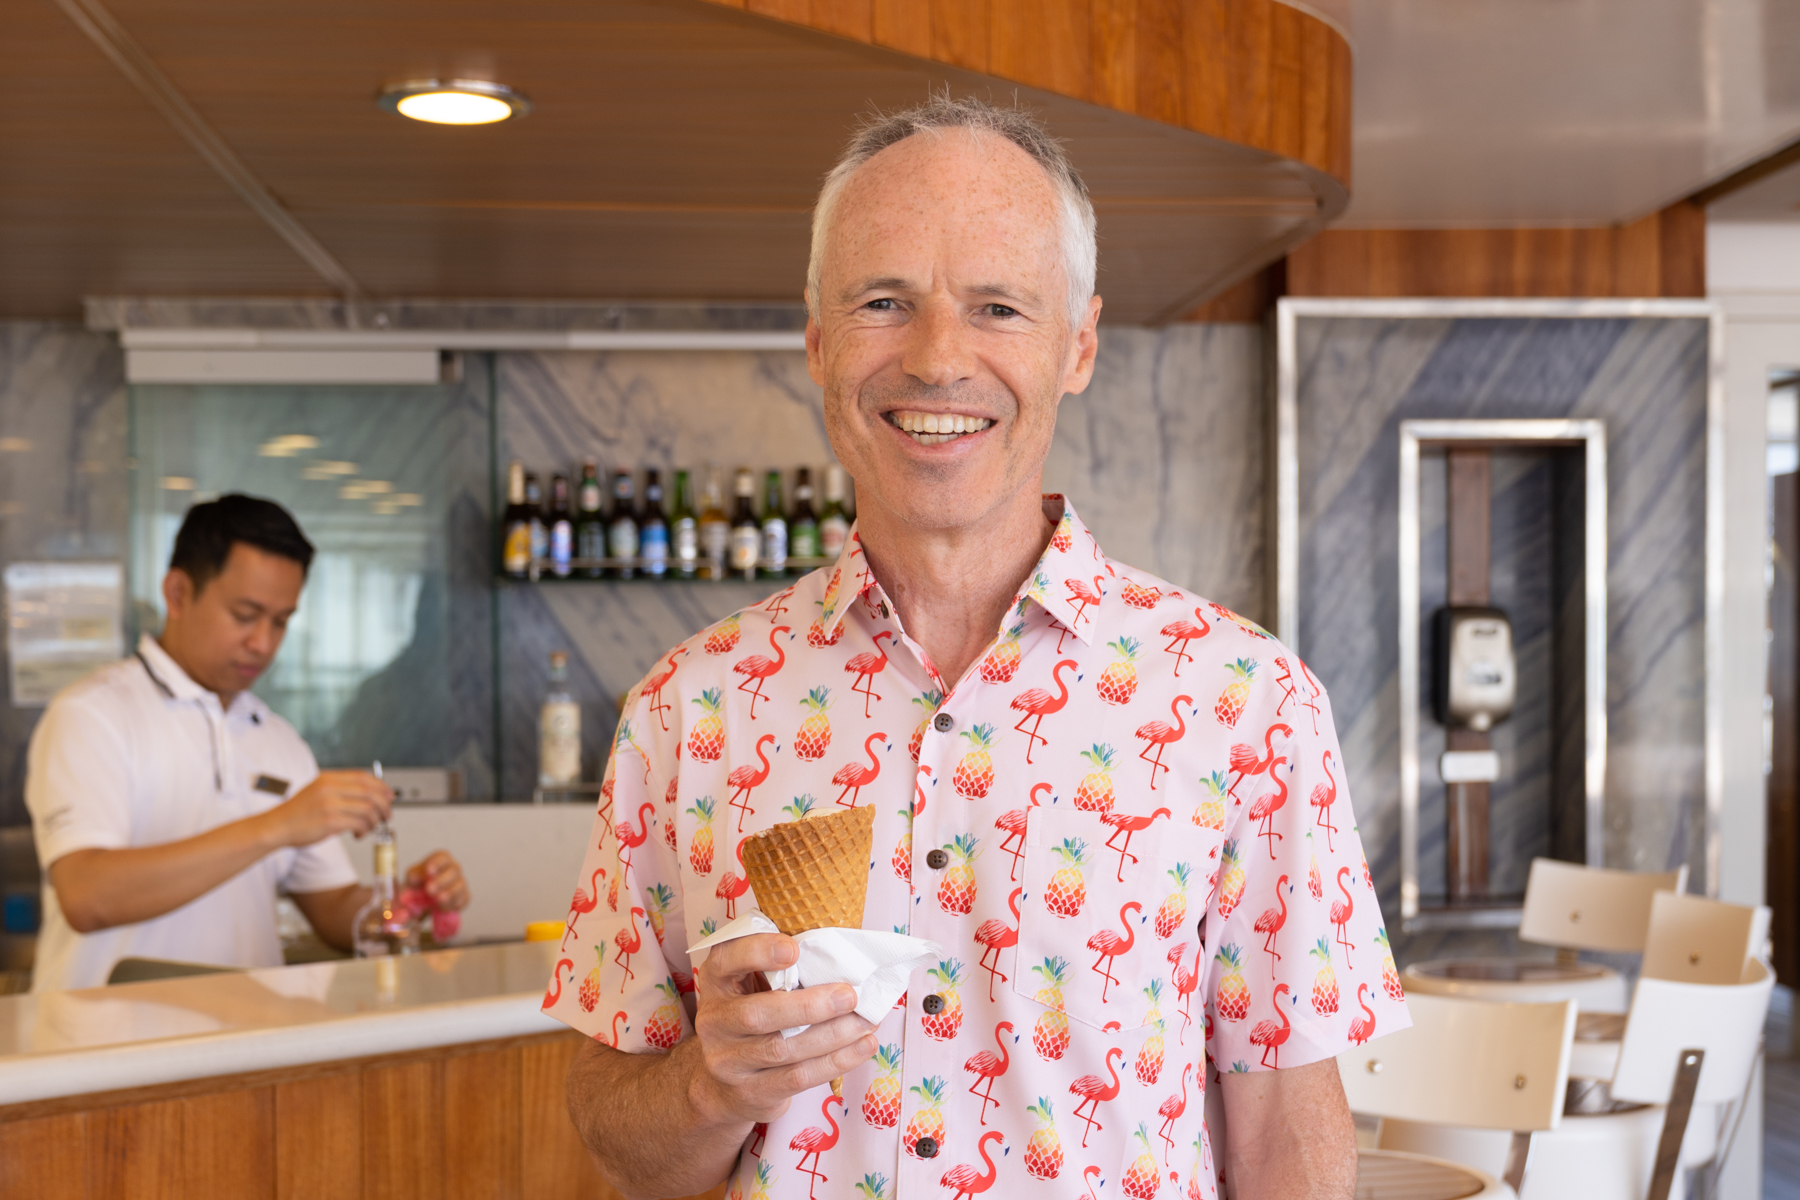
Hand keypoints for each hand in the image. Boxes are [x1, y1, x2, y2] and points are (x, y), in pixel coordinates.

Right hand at [263, 770, 391, 846]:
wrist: (276, 827)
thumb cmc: (298, 813)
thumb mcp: (318, 791)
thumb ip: (340, 790)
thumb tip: (371, 795)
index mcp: (328, 779)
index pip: (363, 777)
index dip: (381, 786)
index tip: (390, 795)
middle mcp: (330, 788)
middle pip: (370, 792)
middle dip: (384, 805)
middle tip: (387, 815)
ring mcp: (330, 804)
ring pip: (368, 809)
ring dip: (374, 821)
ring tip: (369, 827)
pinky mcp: (330, 821)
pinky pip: (359, 823)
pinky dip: (365, 829)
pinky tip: (359, 833)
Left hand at [403, 851, 469, 910]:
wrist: (423, 901)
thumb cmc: (418, 884)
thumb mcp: (412, 878)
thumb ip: (413, 876)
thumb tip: (414, 878)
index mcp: (441, 859)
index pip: (443, 857)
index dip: (437, 863)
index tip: (429, 871)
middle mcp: (454, 868)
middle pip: (454, 870)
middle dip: (442, 880)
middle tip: (430, 889)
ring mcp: (461, 883)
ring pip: (460, 885)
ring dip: (450, 892)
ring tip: (438, 899)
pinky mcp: (464, 897)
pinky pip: (463, 899)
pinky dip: (453, 903)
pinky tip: (442, 907)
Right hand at [687, 933, 878, 1125]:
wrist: (721, 1086)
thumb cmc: (749, 1019)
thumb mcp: (749, 988)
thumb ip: (777, 972)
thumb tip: (837, 959)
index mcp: (716, 982)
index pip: (726, 960)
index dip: (757, 952)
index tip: (794, 949)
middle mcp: (715, 1022)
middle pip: (758, 1014)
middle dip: (809, 1005)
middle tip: (850, 996)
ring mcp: (728, 1062)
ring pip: (783, 1049)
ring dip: (833, 1035)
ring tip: (865, 1022)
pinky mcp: (750, 1092)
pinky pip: (798, 1077)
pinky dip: (836, 1061)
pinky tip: (863, 1047)